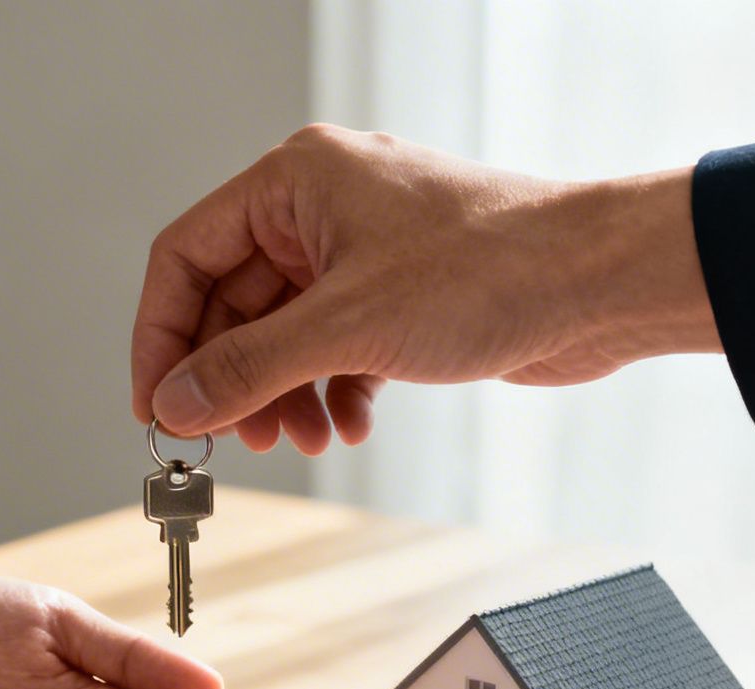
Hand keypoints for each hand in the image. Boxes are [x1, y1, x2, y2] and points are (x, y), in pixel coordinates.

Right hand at [131, 125, 720, 451]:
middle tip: (233, 440)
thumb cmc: (490, 269)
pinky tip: (351, 425)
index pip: (185, 256)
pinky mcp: (399, 295)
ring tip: (301, 441)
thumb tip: (174, 403)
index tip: (155, 407)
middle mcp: (320, 209)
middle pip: (233, 303)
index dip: (161, 336)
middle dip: (232, 379)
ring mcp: (362, 253)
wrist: (599, 283)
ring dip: (282, 395)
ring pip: (284, 334)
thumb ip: (247, 368)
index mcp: (294, 181)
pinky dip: (333, 392)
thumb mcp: (346, 328)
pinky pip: (334, 348)